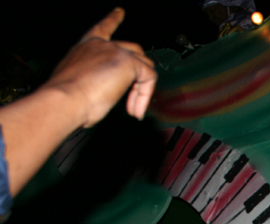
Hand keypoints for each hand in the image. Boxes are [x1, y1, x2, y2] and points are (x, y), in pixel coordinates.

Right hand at [42, 8, 156, 126]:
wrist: (64, 99)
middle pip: (134, 51)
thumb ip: (94, 77)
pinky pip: (149, 78)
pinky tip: (135, 110)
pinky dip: (144, 96)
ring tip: (132, 109)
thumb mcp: (78, 81)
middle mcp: (101, 45)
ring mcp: (116, 51)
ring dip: (141, 90)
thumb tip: (105, 88)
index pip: (102, 28)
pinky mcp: (129, 62)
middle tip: (131, 97)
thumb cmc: (66, 97)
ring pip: (144, 66)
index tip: (120, 12)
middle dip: (137, 74)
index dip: (113, 19)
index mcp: (86, 46)